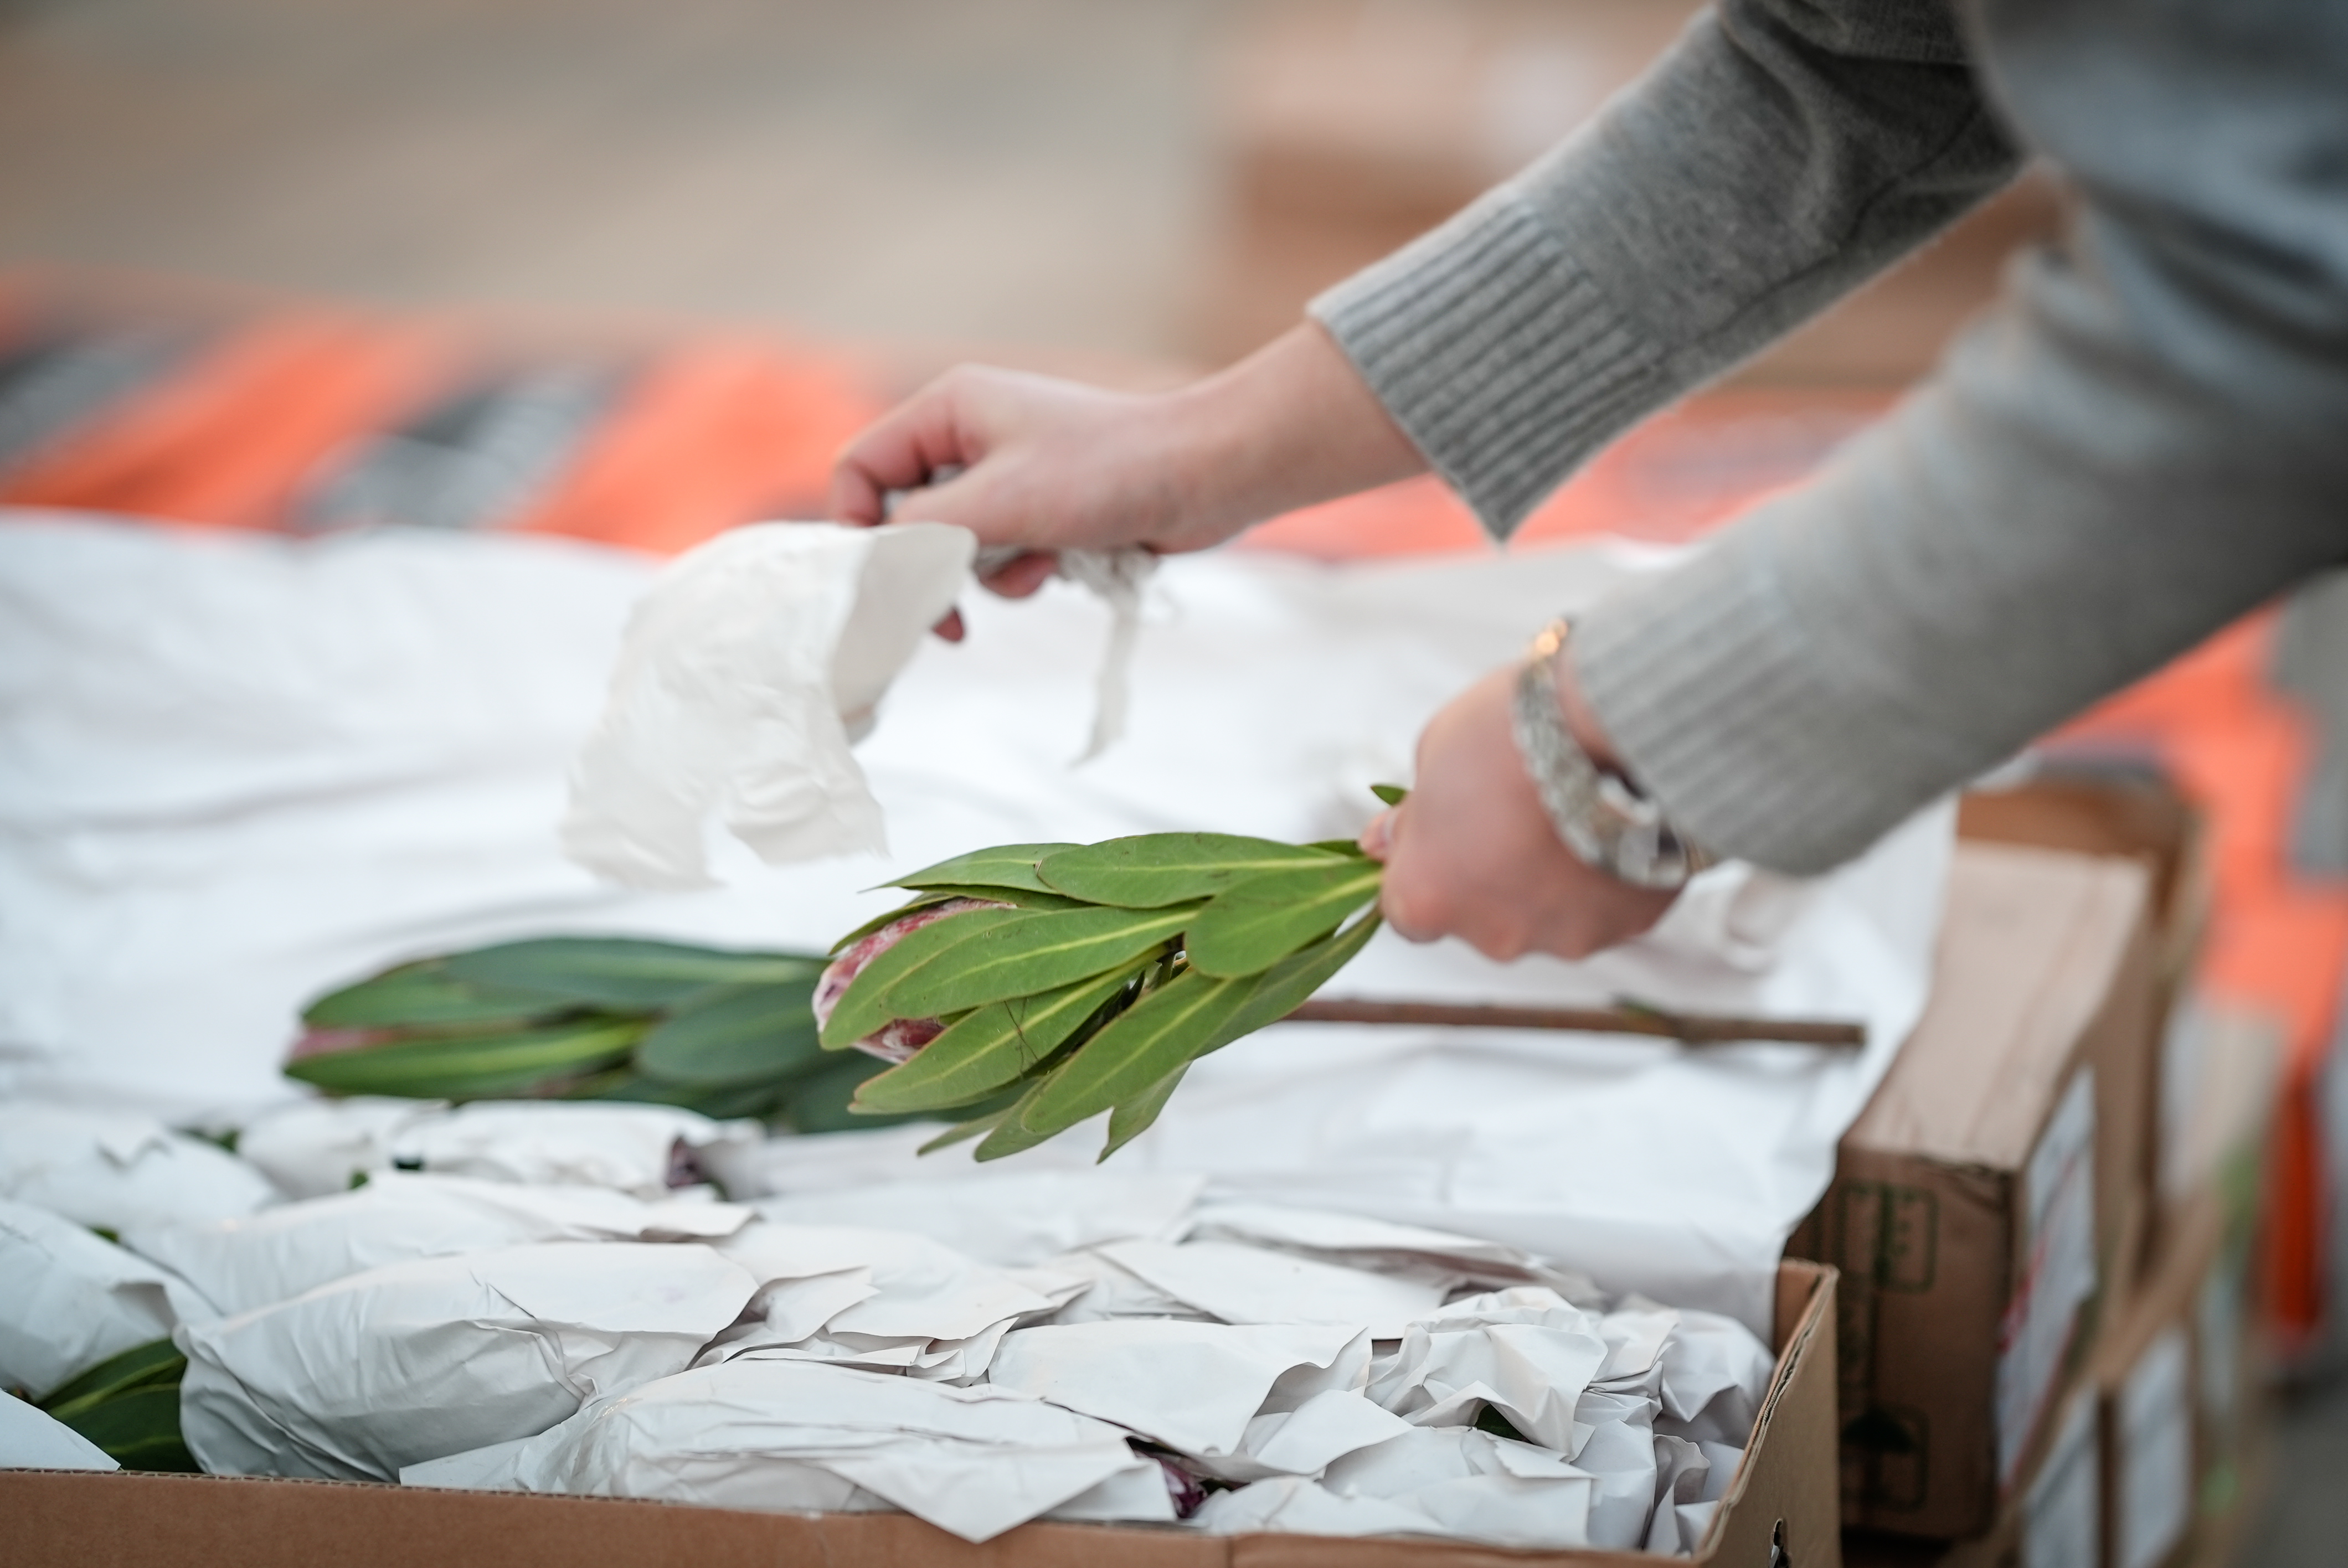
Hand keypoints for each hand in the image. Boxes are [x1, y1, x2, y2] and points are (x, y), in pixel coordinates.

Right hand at [829, 324, 1425, 611]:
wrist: (1209, 475)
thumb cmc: (1111, 470)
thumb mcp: (1000, 501)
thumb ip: (923, 531)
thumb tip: (876, 562)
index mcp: (949, 409)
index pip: (862, 469)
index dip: (860, 528)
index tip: (884, 581)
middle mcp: (972, 436)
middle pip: (908, 517)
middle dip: (934, 567)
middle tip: (949, 623)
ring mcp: (1011, 475)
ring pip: (959, 547)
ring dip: (993, 573)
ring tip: (1039, 564)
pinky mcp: (1046, 510)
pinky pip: (1006, 557)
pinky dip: (1029, 571)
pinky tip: (1067, 565)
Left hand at [1360, 662, 1679, 960]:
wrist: (1615, 725)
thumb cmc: (1512, 733)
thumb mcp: (1434, 754)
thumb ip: (1411, 815)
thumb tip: (1384, 840)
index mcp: (1427, 898)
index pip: (1408, 909)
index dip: (1429, 868)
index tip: (1448, 831)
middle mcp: (1493, 935)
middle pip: (1483, 917)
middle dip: (1495, 875)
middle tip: (1519, 812)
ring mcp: (1564, 936)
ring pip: (1549, 916)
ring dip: (1554, 880)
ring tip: (1573, 813)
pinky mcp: (1629, 925)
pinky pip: (1607, 906)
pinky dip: (1606, 874)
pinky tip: (1615, 823)